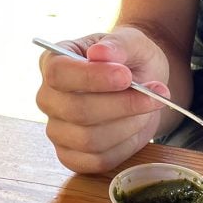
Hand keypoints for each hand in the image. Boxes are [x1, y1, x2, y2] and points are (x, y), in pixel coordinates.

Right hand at [35, 26, 170, 173]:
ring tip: (149, 106)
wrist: (142, 85)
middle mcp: (48, 97)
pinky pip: (98, 160)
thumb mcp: (132, 43)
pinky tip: (137, 125)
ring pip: (89, 139)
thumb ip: (119, 45)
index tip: (126, 76)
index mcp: (52, 61)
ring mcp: (56, 129)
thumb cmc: (130, 60)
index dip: (92, 77)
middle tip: (155, 94)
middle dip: (122, 104)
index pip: (58, 73)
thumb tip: (99, 53)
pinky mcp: (71, 156)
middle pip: (76, 110)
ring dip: (128, 124)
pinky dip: (126, 145)